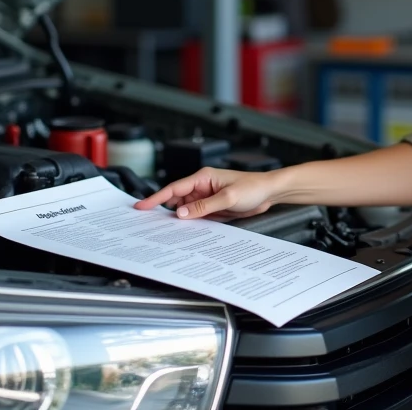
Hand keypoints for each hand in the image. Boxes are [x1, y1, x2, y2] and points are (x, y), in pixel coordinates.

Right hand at [134, 167, 278, 219]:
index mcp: (203, 178)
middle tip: (150, 226)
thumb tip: (181, 213)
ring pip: (186, 210)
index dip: (156, 198)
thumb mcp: (228, 198)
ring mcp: (207, 198)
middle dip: (164, 212)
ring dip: (179, 220)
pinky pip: (197, 216)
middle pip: (177, 201)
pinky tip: (187, 232)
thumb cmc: (253, 187)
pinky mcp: (213, 208)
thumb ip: (204, 206)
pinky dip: (191, 224)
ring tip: (167, 232)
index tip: (141, 206)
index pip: (174, 188)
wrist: (270, 192)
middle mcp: (202, 187)